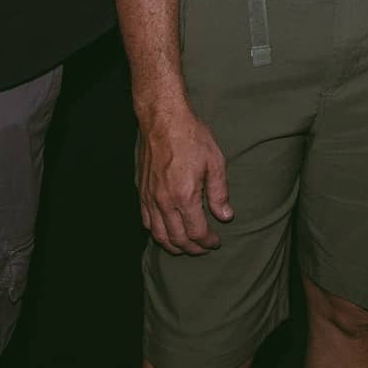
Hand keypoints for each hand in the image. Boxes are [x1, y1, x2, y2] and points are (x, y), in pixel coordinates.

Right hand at [136, 101, 232, 254]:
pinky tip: (166, 231)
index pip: (196, 232)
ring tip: (186, 246)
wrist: (163, 119)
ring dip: (173, 245)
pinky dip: (156, 232)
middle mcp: (164, 201)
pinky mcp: (142, 191)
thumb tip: (225, 216)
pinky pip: (146, 221)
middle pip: (177, 238)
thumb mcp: (214, 162)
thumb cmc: (191, 136)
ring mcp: (150, 198)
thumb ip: (219, 192)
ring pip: (159, 234)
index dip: (207, 242)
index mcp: (185, 196)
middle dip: (192, 248)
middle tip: (204, 248)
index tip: (216, 241)